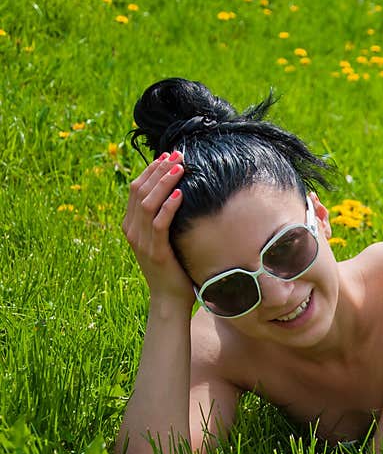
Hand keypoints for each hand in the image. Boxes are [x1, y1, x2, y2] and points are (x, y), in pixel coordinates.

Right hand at [121, 151, 194, 305]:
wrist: (169, 298)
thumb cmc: (173, 267)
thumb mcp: (165, 238)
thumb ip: (164, 218)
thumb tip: (179, 193)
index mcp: (131, 225)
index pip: (136, 189)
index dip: (151, 169)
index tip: (168, 155)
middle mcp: (132, 230)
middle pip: (140, 191)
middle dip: (159, 169)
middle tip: (177, 155)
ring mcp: (141, 241)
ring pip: (148, 203)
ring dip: (164, 182)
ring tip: (180, 168)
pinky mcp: (155, 251)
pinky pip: (159, 224)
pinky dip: (169, 206)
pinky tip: (181, 193)